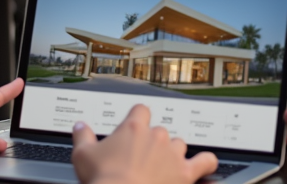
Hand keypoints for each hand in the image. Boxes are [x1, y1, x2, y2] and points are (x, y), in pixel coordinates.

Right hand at [71, 104, 217, 183]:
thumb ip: (82, 136)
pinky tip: (204, 165)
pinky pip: (205, 162)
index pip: (141, 110)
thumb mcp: (83, 156)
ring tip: (166, 166)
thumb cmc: (104, 181)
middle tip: (142, 159)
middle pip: (160, 131)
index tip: (134, 129)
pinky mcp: (186, 174)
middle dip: (153, 143)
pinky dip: (206, 163)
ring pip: (179, 144)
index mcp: (134, 128)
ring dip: (174, 153)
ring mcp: (173, 154)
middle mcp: (157, 137)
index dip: (138, 118)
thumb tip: (79, 126)